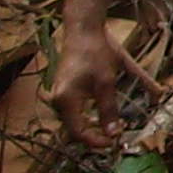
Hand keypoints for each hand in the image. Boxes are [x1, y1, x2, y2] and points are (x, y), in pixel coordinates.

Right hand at [47, 21, 135, 150]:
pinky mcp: (64, 89)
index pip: (78, 133)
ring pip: (75, 121)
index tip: (114, 142)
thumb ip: (109, 109)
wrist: (83, 30)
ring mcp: (59, 95)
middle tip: (114, 137)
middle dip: (94, 136)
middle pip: (75, 129)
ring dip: (92, 127)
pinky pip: (74, 110)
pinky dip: (88, 116)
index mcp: (65, 101)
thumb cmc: (95, 52)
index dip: (96, 141)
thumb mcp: (107, 83)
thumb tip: (113, 133)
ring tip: (111, 129)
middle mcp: (58, 100)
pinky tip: (101, 116)